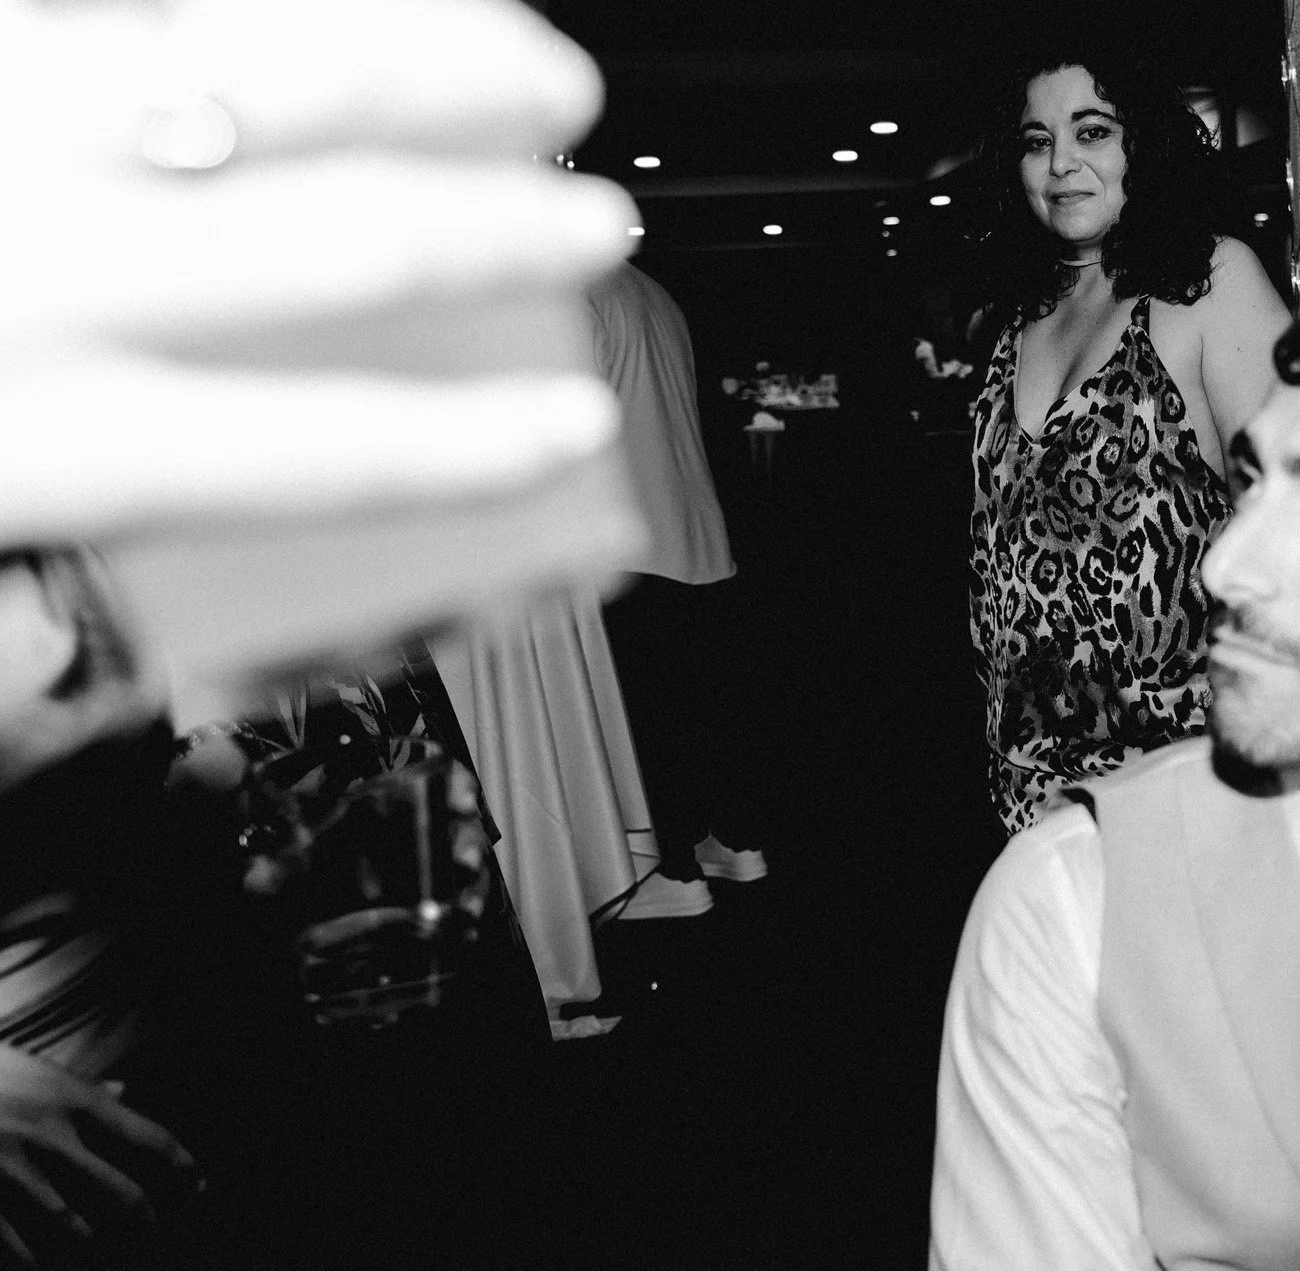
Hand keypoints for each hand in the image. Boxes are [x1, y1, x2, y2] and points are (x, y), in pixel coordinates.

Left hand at [0, 0, 635, 541]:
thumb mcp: (21, 542)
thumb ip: (187, 534)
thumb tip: (363, 529)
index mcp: (49, 448)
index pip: (327, 453)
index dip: (475, 448)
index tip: (576, 429)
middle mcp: (44, 280)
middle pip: (342, 246)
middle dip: (504, 237)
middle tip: (594, 232)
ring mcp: (12, 138)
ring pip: (277, 77)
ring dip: (439, 70)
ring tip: (537, 73)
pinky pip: (174, 15)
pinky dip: (302, 16)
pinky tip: (376, 20)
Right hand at [0, 1045, 196, 1270]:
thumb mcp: (37, 1069)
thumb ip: (83, 1087)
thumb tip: (125, 1090)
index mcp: (75, 1101)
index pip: (149, 1137)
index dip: (182, 1163)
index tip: (201, 1183)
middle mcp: (54, 1138)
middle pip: (121, 1189)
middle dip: (144, 1215)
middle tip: (155, 1230)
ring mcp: (16, 1170)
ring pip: (74, 1224)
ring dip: (96, 1244)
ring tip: (113, 1263)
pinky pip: (19, 1250)